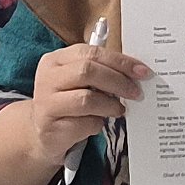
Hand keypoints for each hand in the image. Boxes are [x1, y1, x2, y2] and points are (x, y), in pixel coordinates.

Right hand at [24, 43, 150, 167]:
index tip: (142, 71)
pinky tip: (97, 123)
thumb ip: (101, 71)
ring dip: (110, 105)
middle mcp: (47, 78)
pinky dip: (97, 124)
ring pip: (86, 99)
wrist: (42, 132)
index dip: (120, 61)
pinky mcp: (50, 127)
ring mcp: (46, 103)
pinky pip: (84, 123)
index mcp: (56, 60)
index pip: (91, 53)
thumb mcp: (79, 81)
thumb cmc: (68, 101)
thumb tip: (136, 71)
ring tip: (119, 110)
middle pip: (87, 71)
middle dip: (118, 81)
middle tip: (137, 93)